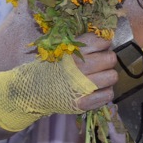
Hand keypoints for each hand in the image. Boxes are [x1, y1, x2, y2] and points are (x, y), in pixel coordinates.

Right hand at [0, 33, 117, 132]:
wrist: (31, 91)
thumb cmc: (48, 68)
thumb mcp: (59, 49)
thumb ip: (80, 44)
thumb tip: (104, 40)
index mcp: (73, 50)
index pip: (102, 41)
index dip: (104, 44)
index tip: (101, 48)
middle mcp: (79, 66)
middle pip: (110, 58)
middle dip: (107, 60)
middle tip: (100, 63)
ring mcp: (82, 85)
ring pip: (112, 76)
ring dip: (107, 76)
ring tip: (98, 77)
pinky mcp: (84, 103)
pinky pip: (108, 94)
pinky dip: (105, 92)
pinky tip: (96, 90)